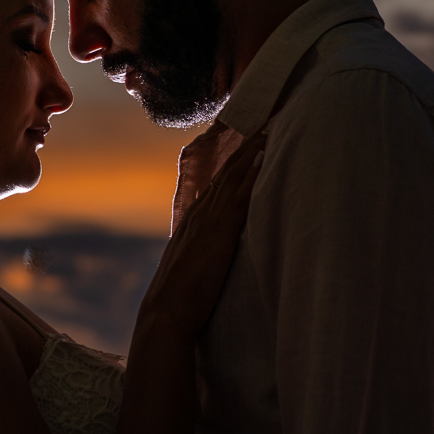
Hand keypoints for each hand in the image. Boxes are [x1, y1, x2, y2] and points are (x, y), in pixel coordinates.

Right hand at [138, 130, 266, 337]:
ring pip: (233, 176)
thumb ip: (200, 249)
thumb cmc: (179, 296)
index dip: (232, 163)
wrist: (167, 309)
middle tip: (260, 123)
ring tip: (267, 130)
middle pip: (225, 172)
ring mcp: (209, 219)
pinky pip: (240, 195)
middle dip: (243, 147)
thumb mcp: (190, 264)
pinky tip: (264, 157)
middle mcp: (200, 213)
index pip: (216, 184)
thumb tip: (210, 244)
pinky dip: (251, 174)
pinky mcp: (220, 230)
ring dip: (250, 152)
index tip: (245, 143)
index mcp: (192, 220)